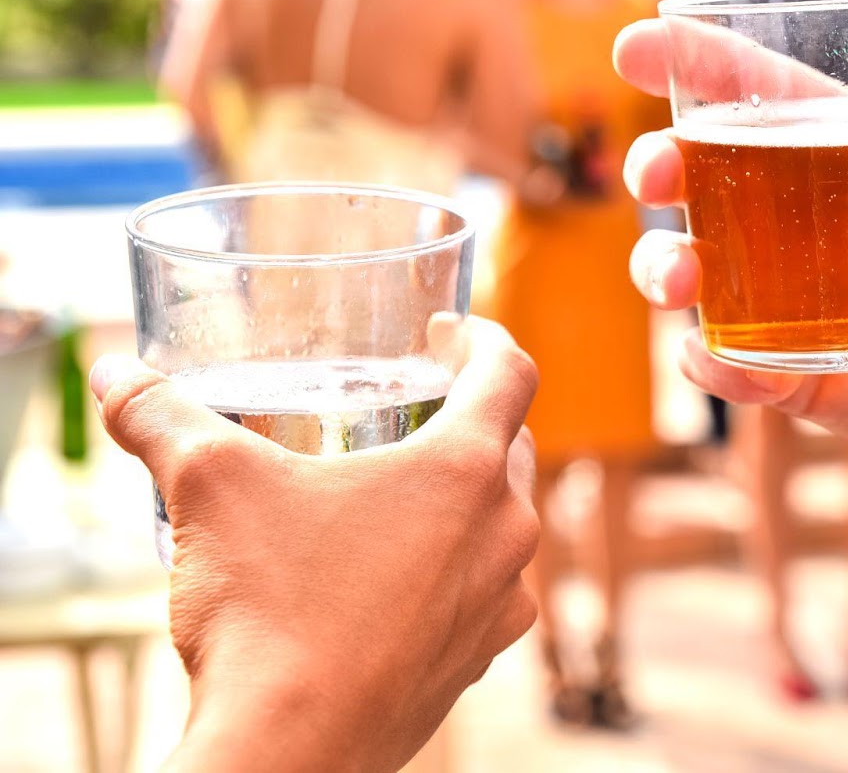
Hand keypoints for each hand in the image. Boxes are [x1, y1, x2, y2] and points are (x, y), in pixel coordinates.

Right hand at [91, 319, 540, 772]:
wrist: (287, 751)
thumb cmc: (267, 608)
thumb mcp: (208, 486)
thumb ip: (163, 419)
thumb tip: (116, 377)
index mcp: (466, 470)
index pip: (511, 374)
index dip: (485, 339)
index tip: (450, 335)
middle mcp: (505, 534)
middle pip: (512, 450)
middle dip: (471, 422)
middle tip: (417, 411)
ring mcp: (498, 606)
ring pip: (501, 529)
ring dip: (463, 505)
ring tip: (396, 501)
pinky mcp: (473, 664)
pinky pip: (478, 599)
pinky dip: (447, 577)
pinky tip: (391, 584)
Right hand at [616, 19, 847, 480]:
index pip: (759, 91)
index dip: (692, 61)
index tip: (637, 45)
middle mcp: (804, 220)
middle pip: (700, 176)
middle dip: (656, 165)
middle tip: (657, 174)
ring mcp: (793, 298)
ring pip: (695, 270)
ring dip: (663, 265)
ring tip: (681, 276)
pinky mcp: (801, 373)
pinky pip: (735, 365)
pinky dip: (715, 362)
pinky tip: (721, 359)